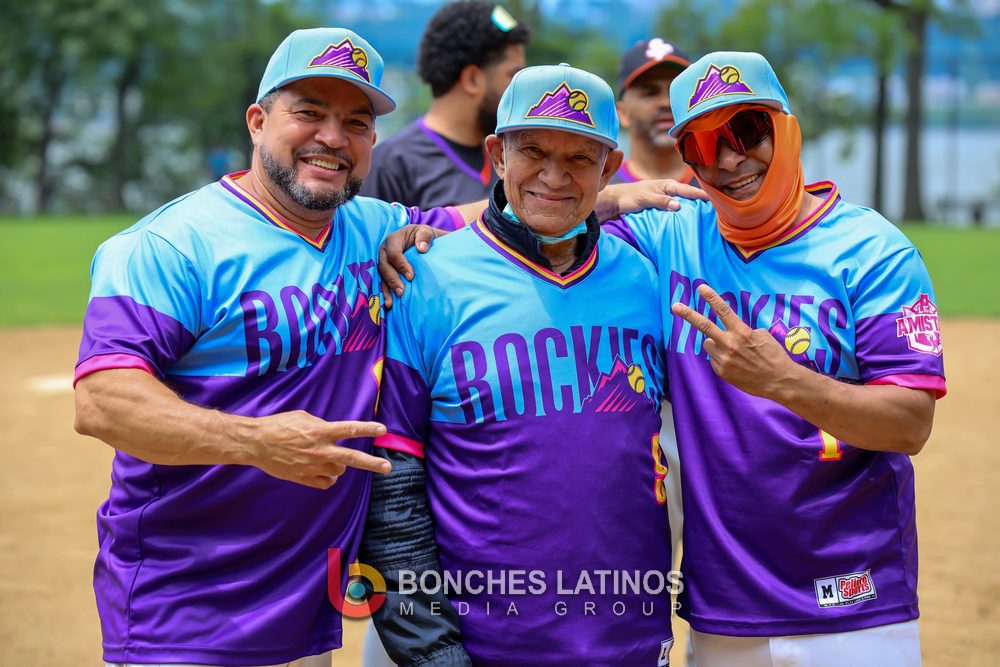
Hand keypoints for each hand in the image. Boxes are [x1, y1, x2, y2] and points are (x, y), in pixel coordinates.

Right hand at [249, 411, 390, 488]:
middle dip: (372, 463)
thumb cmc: (279, 426)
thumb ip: (322, 426)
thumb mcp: (303, 417)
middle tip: (387, 467)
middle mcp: (319, 450)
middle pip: (351, 458)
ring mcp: (312, 466)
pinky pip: (327, 483)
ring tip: (328, 458)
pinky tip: (323, 471)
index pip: (349, 429)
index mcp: (320, 432)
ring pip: (339, 471)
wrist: (257, 443)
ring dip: (339, 465)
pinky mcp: (304, 478)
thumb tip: (334, 433)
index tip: (383, 429)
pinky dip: (328, 478)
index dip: (367, 429)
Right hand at [378, 225, 446, 308]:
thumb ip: (425, 236)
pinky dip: (385, 293)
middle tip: (402, 292)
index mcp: (393, 240)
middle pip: (384, 266)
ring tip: (391, 303)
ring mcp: (383, 262)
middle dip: (392, 280)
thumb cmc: (424, 237)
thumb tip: (421, 249)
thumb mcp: (427, 232)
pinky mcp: (385, 272)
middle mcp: (384, 251)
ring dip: (385, 290)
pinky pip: (382, 283)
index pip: (393, 253)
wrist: (422, 243)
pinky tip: (389, 304)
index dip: (400, 265)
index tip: (411, 277)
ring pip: (380, 277)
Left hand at [595, 179, 708, 221]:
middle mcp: (671, 192)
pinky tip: (690, 223)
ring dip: (693, 211)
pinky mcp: (664, 209)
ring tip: (707, 220)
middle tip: (716, 213)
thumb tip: (678, 206)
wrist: (618, 201)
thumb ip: (660, 201)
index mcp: (668, 186)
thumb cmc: (631, 197)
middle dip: (702, 203)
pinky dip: (683, 216)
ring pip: (684, 205)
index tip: (715, 201)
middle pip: (690, 198)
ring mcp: (668, 200)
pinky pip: (677, 212)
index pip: (688, 190)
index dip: (702, 195)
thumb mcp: (645, 198)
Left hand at [670, 284, 799, 399]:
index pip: (723, 311)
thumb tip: (727, 330)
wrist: (779, 381)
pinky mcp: (721, 371)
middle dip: (688, 314)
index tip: (701, 287)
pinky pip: (713, 358)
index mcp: (742, 332)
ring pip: (709, 343)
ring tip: (734, 352)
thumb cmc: (773, 355)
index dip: (712, 297)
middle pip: (704, 326)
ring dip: (716, 343)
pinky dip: (721, 358)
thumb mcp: (761, 336)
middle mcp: (730, 345)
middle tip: (675, 305)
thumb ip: (741, 330)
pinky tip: (736, 363)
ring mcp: (724, 359)